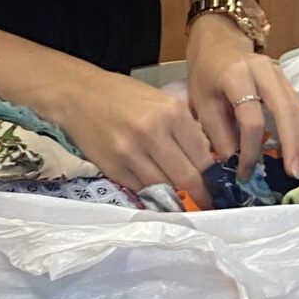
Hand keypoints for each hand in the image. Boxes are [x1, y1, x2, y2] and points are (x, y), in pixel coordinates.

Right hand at [54, 68, 219, 202]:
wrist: (79, 95)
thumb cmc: (125, 96)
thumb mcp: (163, 102)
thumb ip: (184, 129)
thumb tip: (206, 162)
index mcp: (172, 112)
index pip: (203, 155)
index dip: (213, 176)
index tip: (219, 186)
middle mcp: (153, 133)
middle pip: (187, 177)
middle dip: (201, 194)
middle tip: (208, 203)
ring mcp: (131, 153)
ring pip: (165, 188)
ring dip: (177, 198)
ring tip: (186, 201)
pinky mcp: (114, 168)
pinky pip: (142, 190)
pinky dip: (153, 194)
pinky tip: (159, 193)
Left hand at [185, 14, 298, 179]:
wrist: (218, 42)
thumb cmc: (207, 73)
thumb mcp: (201, 103)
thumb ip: (217, 134)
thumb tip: (234, 163)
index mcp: (237, 75)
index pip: (251, 118)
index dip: (250, 149)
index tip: (244, 172)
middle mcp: (264, 71)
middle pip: (285, 110)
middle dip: (292, 144)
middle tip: (295, 173)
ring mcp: (280, 73)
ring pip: (298, 108)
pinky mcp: (286, 80)